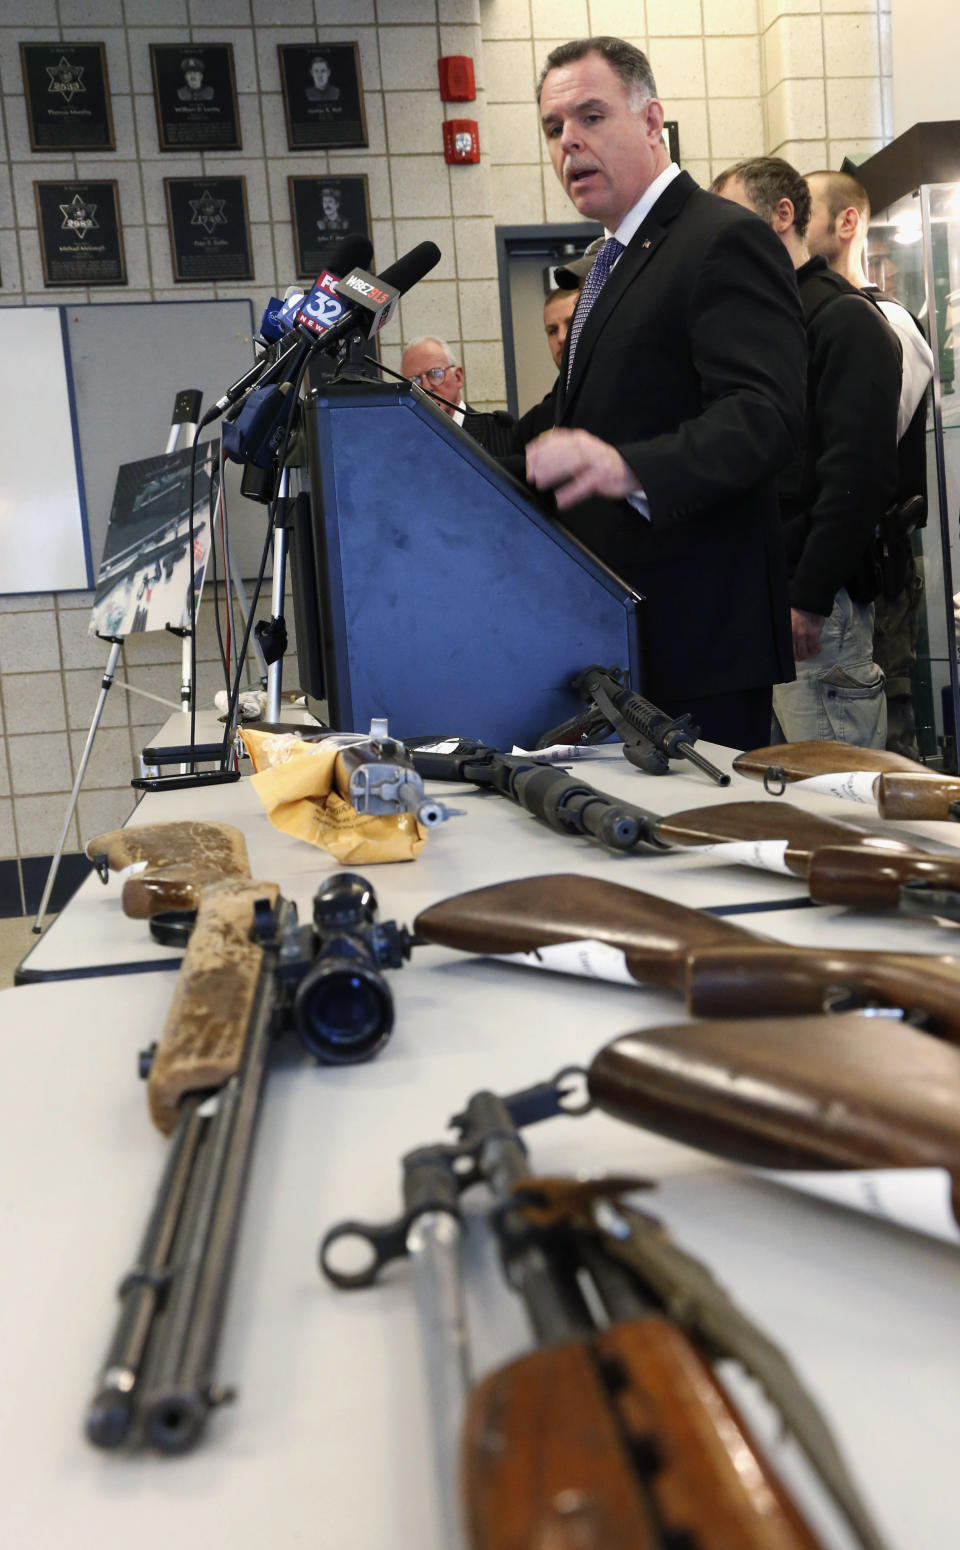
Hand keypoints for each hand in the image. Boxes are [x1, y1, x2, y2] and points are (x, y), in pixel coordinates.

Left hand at [525, 428, 641, 509]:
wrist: (631, 468)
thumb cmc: (600, 461)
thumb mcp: (581, 449)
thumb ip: (562, 449)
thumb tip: (534, 455)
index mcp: (579, 439)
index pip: (556, 439)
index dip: (541, 447)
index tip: (528, 456)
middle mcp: (587, 447)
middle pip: (563, 450)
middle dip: (544, 461)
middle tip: (530, 473)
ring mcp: (595, 461)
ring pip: (572, 464)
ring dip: (554, 472)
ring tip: (540, 483)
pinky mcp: (602, 477)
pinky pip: (584, 485)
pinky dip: (571, 492)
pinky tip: (559, 500)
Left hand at [791, 607, 825, 660]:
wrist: (809, 601)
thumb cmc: (796, 610)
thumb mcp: (786, 620)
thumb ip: (787, 631)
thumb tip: (786, 641)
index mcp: (786, 633)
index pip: (786, 650)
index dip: (790, 656)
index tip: (792, 658)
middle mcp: (794, 636)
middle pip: (796, 654)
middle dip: (799, 658)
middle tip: (802, 657)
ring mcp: (804, 635)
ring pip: (805, 653)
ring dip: (808, 655)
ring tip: (810, 653)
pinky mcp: (814, 634)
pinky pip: (815, 647)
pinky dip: (816, 650)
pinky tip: (817, 649)